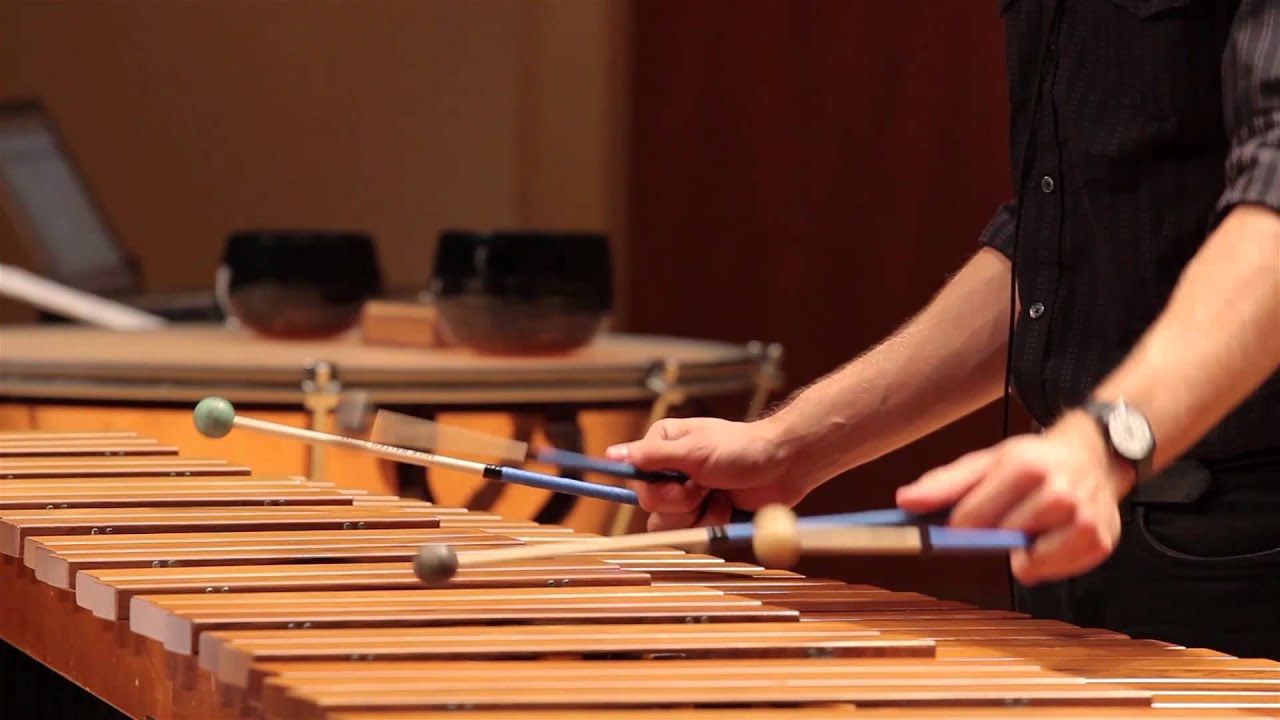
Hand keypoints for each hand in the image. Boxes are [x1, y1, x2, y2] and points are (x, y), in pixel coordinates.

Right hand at [605, 417, 818, 530]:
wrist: (783, 466)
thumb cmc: (742, 448)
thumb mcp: (694, 450)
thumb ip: (653, 455)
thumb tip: (611, 454)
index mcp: (661, 446)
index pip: (634, 476)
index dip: (655, 487)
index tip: (681, 483)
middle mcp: (668, 471)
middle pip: (650, 505)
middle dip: (682, 501)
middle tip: (705, 484)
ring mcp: (686, 495)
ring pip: (667, 524)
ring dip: (698, 515)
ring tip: (719, 496)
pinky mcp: (702, 516)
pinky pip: (690, 535)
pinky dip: (710, 524)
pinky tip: (727, 507)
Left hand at [895, 411, 1136, 584]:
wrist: (1093, 456)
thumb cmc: (1033, 461)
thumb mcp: (985, 462)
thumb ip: (943, 484)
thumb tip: (904, 501)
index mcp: (1024, 466)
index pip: (973, 517)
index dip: (960, 527)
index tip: (959, 526)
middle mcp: (1057, 491)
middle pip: (1001, 538)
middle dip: (994, 535)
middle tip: (1004, 521)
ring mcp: (1083, 518)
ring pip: (1028, 560)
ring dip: (1020, 552)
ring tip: (1028, 529)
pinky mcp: (1099, 542)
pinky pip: (1055, 571)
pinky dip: (1045, 564)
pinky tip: (1047, 541)